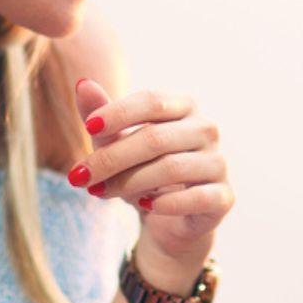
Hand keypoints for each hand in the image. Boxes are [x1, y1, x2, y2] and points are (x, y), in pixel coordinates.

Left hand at [70, 79, 232, 277]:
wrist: (171, 219)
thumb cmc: (142, 170)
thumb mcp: (115, 143)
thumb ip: (100, 116)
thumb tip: (82, 84)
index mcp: (184, 107)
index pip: (152, 100)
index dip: (119, 112)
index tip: (89, 126)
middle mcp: (206, 129)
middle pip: (156, 138)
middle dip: (112, 158)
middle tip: (79, 177)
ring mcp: (218, 162)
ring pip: (172, 168)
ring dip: (130, 183)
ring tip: (102, 193)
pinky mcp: (224, 196)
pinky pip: (197, 198)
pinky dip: (167, 203)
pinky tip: (144, 206)